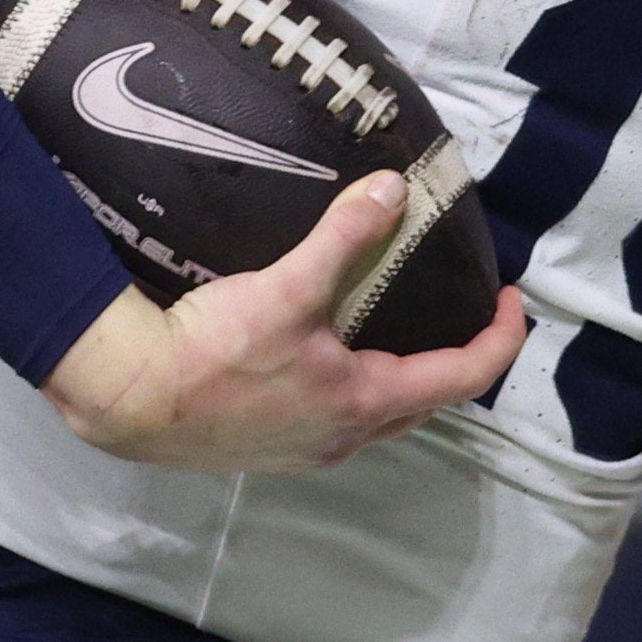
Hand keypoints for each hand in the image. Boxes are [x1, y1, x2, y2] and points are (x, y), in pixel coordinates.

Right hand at [39, 171, 525, 472]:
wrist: (130, 400)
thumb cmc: (211, 352)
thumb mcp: (286, 288)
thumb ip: (344, 236)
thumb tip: (394, 188)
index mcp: (366, 401)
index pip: (464, 375)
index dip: (500, 338)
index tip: (511, 300)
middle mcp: (347, 438)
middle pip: (429, 402)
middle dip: (457, 359)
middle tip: (466, 314)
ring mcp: (311, 452)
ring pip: (385, 419)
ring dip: (408, 381)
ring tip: (406, 334)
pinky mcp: (275, 453)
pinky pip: (342, 425)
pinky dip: (362, 394)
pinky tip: (332, 364)